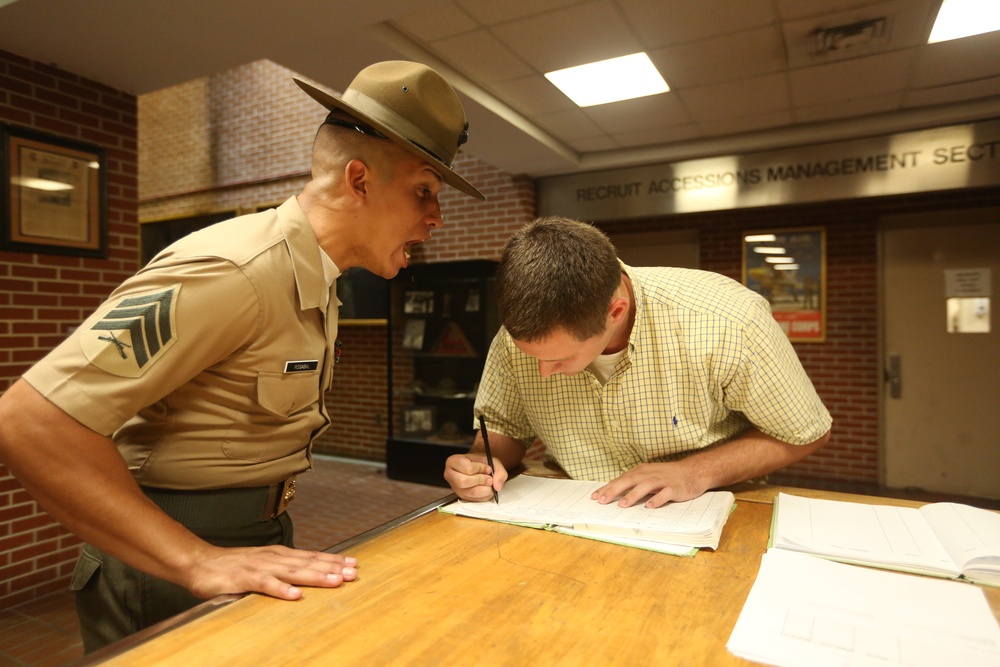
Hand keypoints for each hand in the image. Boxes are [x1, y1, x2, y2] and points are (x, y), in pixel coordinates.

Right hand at [185, 544, 357, 599]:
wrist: (200, 562)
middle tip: (353, 573)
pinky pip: (266, 585)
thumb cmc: (233, 567)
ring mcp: (260, 567)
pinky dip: (281, 589)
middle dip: (333, 568)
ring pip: (293, 572)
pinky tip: (295, 595)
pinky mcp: (244, 578)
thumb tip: (306, 578)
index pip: (312, 556)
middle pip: (308, 563)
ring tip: (335, 581)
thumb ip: (283, 570)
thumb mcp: (263, 566)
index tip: (354, 564)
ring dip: (315, 576)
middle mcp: (274, 558)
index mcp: (280, 555)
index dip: (333, 560)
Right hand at [444, 453, 506, 501]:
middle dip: (480, 480)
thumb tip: (497, 486)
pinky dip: (484, 495)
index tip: (488, 468)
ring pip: (469, 492)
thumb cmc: (480, 462)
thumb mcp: (491, 459)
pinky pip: (474, 500)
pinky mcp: (461, 496)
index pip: (467, 468)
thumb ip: (498, 470)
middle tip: (489, 479)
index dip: (480, 469)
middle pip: (464, 481)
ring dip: (484, 489)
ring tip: (489, 483)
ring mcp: (455, 487)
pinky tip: (486, 489)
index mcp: (453, 461)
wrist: (477, 466)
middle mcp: (450, 475)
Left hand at [591, 462, 702, 508]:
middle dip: (615, 490)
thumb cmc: (668, 476)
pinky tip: (649, 506)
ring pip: (645, 486)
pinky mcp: (675, 488)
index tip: (595, 496)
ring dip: (633, 495)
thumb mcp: (649, 476)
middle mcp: (650, 474)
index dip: (608, 487)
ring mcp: (663, 480)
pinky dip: (657, 499)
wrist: (693, 471)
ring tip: (622, 504)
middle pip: (630, 480)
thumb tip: (615, 493)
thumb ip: (634, 483)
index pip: (622, 479)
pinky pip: (665, 494)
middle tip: (602, 500)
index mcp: (642, 471)